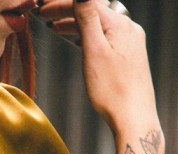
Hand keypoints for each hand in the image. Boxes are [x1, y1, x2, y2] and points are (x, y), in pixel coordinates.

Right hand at [37, 0, 158, 135]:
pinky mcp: (130, 56)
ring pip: (100, 25)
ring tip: (56, 27)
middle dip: (69, 11)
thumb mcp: (94, 52)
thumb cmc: (113, 92)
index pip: (88, 4)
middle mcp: (129, 28)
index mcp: (120, 24)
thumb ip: (87, 20)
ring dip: (77, 24)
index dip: (63, 4)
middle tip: (46, 15)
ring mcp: (131, 42)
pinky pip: (106, 37)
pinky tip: (78, 42)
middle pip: (94, 12)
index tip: (43, 8)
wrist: (134, 118)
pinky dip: (89, 36)